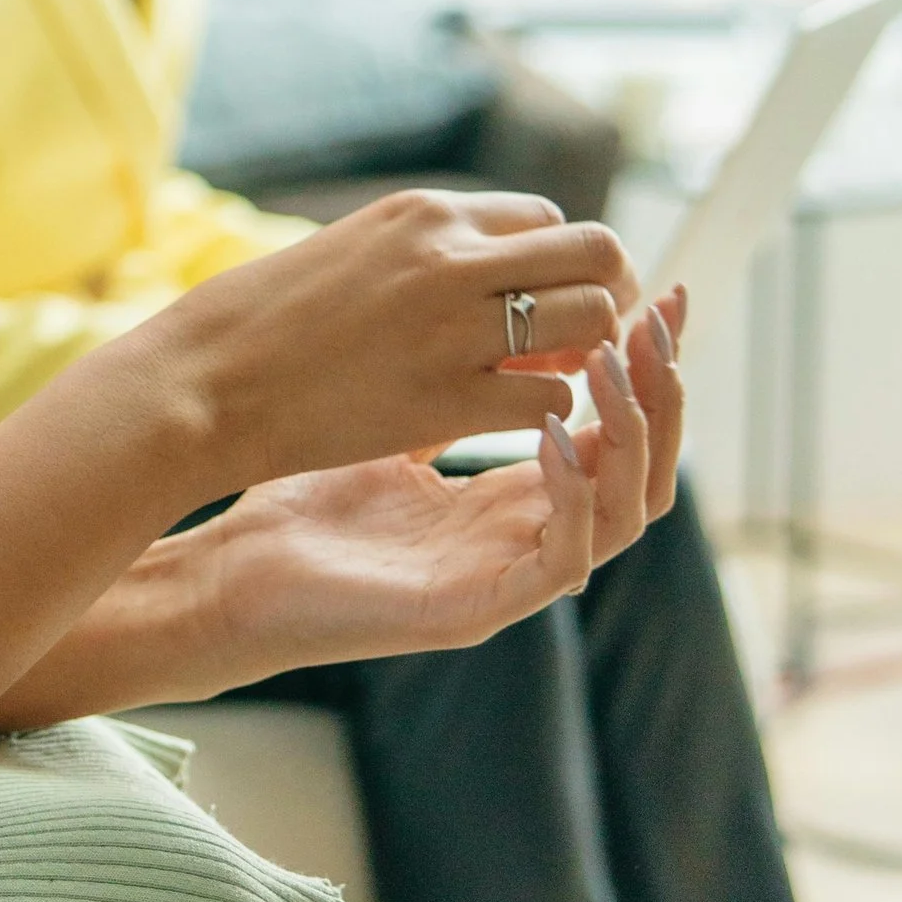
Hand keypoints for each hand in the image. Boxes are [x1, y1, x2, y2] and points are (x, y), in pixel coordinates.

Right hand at [140, 185, 635, 494]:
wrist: (205, 380)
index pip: (550, 219)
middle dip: (608, 298)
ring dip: (588, 356)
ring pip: (591, 322)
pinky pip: (549, 398)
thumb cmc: (268, 320)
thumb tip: (495, 270)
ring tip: (552, 379)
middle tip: (582, 342)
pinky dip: (548, 414)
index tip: (547, 305)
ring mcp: (451, 328)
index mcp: (425, 213)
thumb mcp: (356, 250)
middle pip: (597, 254)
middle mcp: (450, 257)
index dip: (563, 267)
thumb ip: (429, 252)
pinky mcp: (443, 400)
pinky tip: (514, 423)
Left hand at [159, 287, 685, 689]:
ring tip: (617, 357)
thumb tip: (490, 297)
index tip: (662, 295)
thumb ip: (451, 380)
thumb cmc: (302, 489)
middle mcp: (528, 529)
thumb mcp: (392, 417)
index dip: (650, 366)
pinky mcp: (476, 605)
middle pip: (643, 465)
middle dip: (665, 388)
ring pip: (628, 511)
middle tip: (664, 319)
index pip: (617, 428)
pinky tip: (557, 428)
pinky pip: (563, 555)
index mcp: (516, 490)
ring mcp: (507, 570)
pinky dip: (574, 491)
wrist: (236, 569)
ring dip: (637, 431)